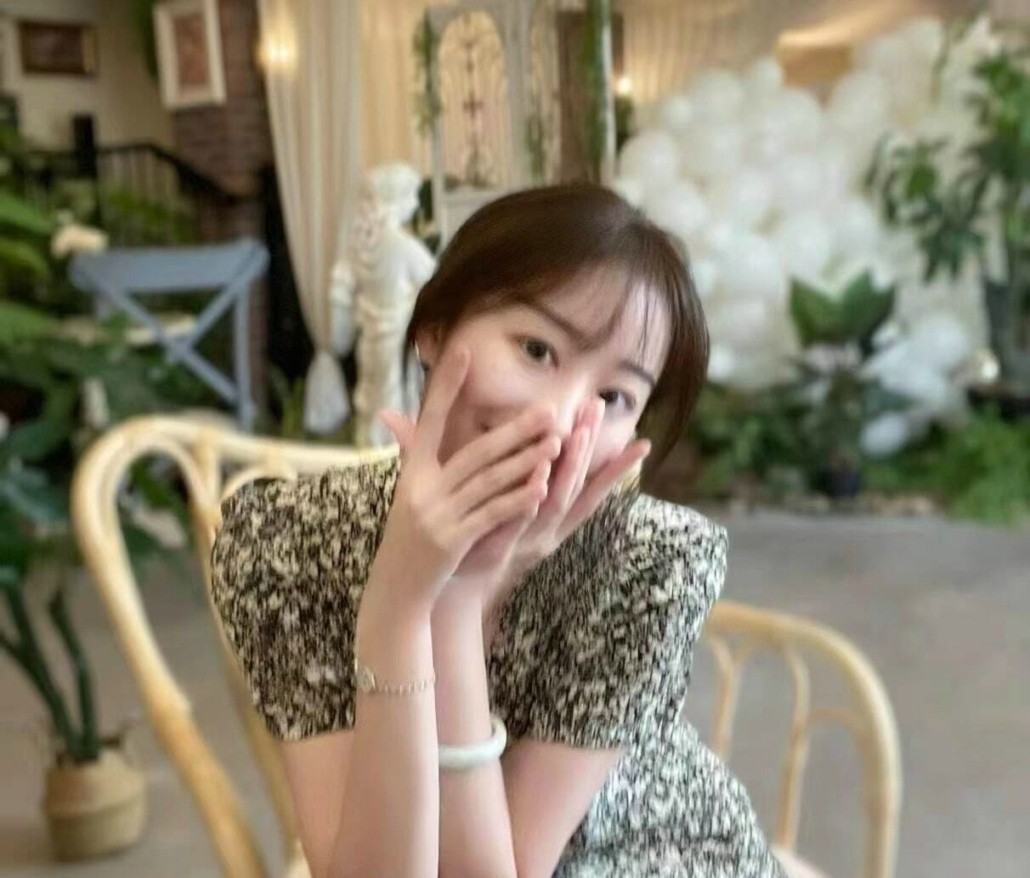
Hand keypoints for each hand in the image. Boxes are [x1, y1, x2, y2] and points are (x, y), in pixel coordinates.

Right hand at [370, 343, 561, 614]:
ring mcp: (437, 515)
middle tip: (549, 410)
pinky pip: (492, 515)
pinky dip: (517, 500)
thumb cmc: (409, 533)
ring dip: (525, 461)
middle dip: (514, 429)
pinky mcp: (452, 540)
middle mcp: (422, 488)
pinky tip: (542, 487)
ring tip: (556, 444)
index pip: (430, 418)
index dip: (446, 385)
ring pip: (489, 481)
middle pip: (475, 451)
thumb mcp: (408, 491)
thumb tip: (390, 414)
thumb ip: (410, 450)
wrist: (396, 586)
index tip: (463, 350)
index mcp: (412, 470)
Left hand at [500, 398, 650, 593]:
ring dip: (570, 467)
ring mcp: (528, 540)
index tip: (643, 442)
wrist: (457, 586)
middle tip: (597, 409)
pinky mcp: (501, 548)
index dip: (617, 469)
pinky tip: (539, 471)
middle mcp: (550, 532)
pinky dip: (533, 495)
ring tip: (578, 434)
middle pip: (578, 487)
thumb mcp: (518, 510)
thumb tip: (549, 446)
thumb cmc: (488, 541)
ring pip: (557, 501)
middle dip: (590, 448)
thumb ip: (533, 481)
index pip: (593, 490)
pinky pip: (521, 519)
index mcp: (557, 523)